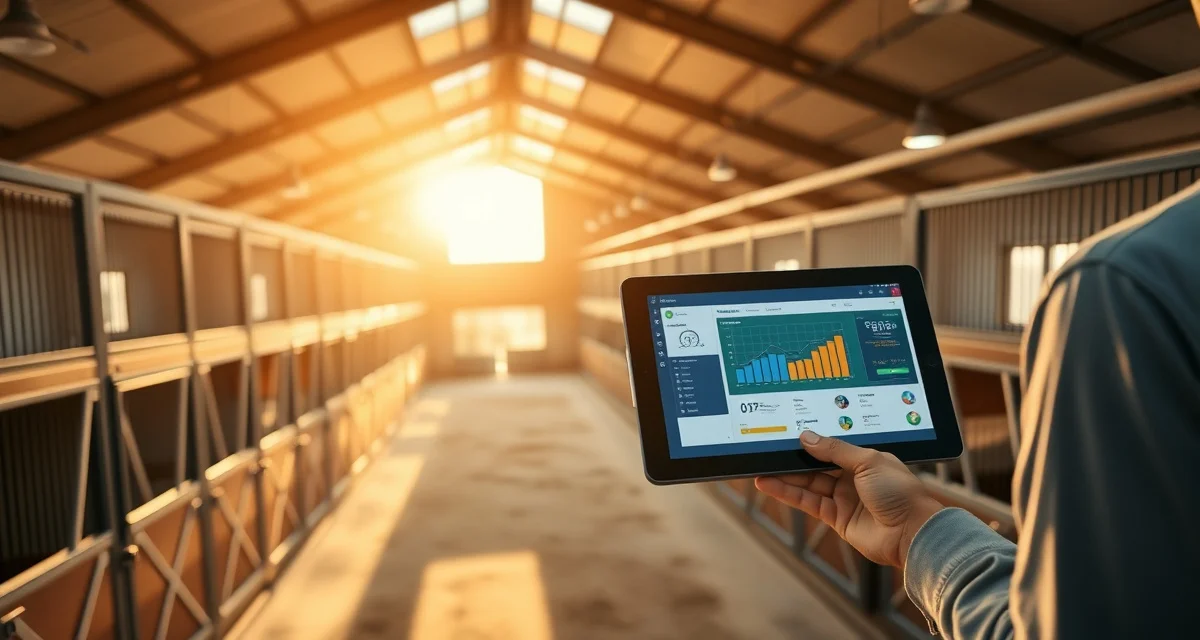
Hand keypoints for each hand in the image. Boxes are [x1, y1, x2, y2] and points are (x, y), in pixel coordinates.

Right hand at [755, 430, 943, 567]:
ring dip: (785, 476)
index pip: (832, 446)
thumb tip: (808, 437)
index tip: (788, 433)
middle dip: (793, 458)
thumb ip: (834, 450)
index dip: (811, 441)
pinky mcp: (836, 518)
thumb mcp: (868, 461)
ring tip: (761, 468)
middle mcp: (853, 477)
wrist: (911, 532)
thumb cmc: (899, 492)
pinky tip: (770, 485)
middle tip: (768, 450)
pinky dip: (788, 493)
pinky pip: (808, 502)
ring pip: (809, 483)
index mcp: (865, 459)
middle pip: (816, 465)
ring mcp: (844, 498)